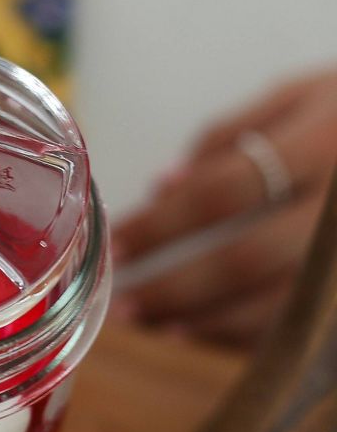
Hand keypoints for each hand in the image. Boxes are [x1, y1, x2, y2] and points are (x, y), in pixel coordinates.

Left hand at [111, 69, 336, 344]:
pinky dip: (249, 337)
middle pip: (246, 258)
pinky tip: (202, 333)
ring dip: (206, 322)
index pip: (224, 191)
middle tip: (121, 302)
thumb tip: (163, 184)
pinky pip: (305, 326)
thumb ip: (230, 132)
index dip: (162, 223)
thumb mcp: (301, 94)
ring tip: (150, 324)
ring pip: (280, 306)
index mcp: (326, 142)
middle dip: (175, 285)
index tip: (116, 243)